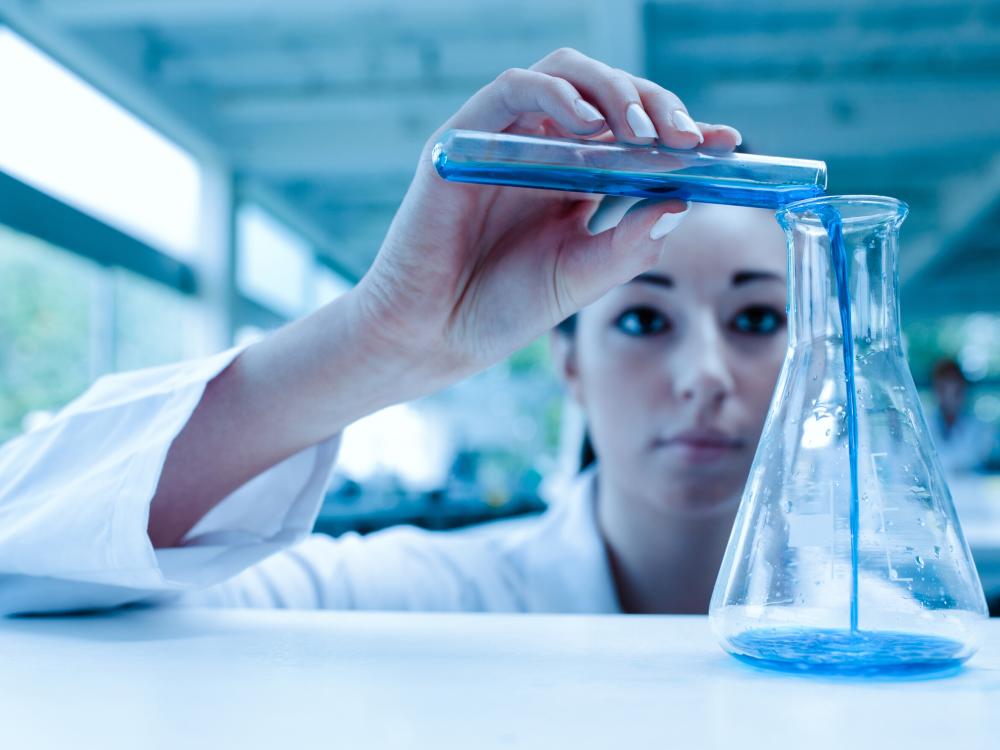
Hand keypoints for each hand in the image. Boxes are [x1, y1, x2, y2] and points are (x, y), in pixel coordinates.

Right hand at [148, 50, 740, 544]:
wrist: (433, 337)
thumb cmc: (499, 309)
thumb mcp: (581, 278)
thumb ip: (628, 243)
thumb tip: (683, 201)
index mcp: (573, 181)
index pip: (635, 137)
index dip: (682, 132)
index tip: (729, 145)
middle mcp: (543, 151)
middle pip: (608, 93)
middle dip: (657, 106)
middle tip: (691, 140)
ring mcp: (505, 141)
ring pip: (567, 75)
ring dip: (614, 93)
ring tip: (646, 134)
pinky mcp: (467, 138)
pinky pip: (515, 90)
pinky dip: (558, 99)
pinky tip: (592, 128)